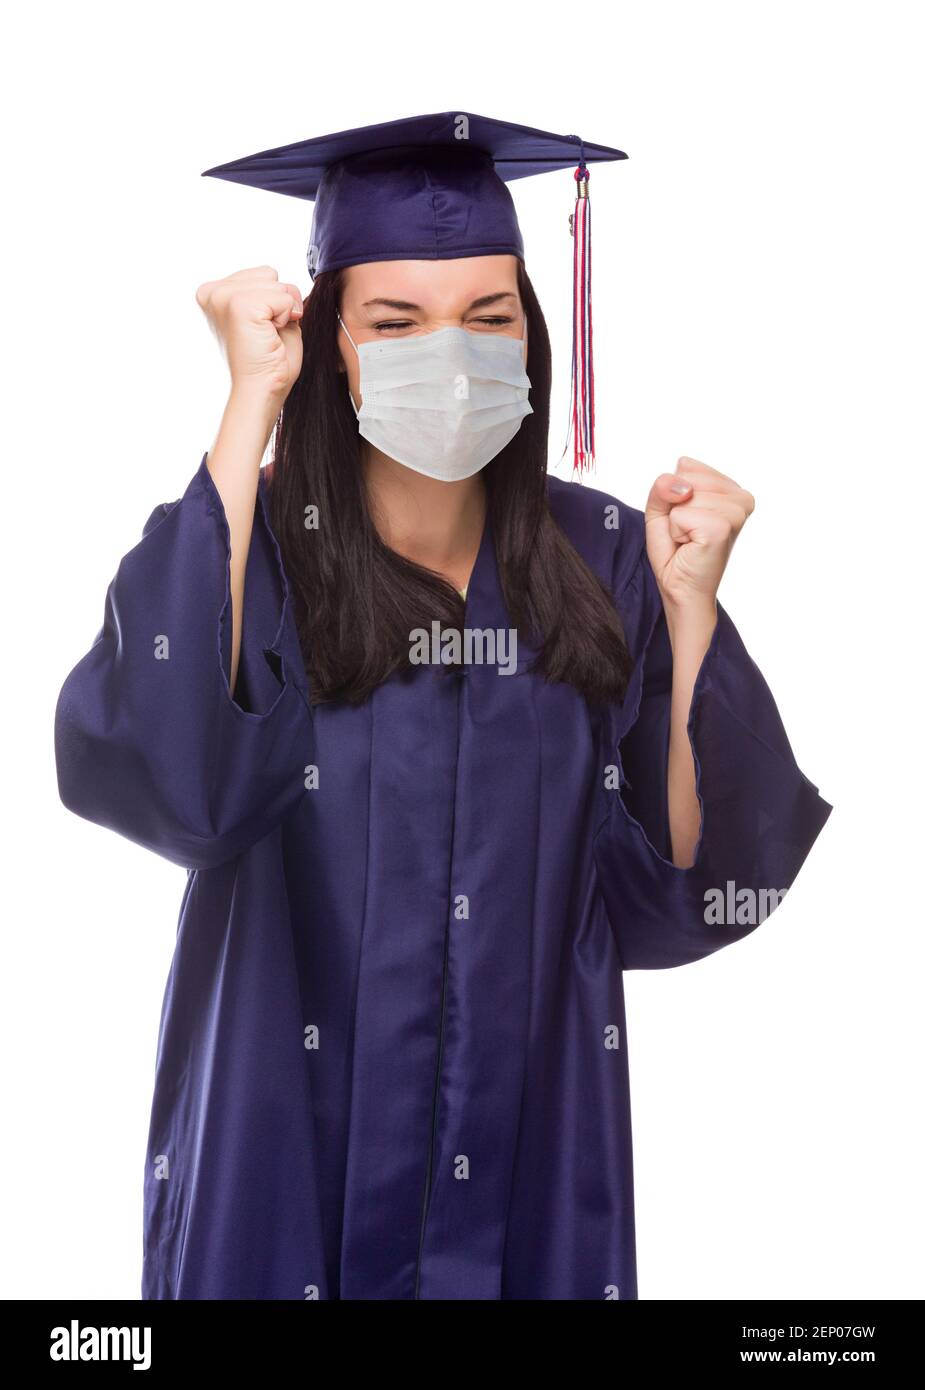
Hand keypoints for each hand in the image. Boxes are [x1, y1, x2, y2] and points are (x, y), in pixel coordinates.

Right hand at [195, 266, 303, 401]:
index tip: (260, 329)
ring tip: (266, 336)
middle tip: (266, 334)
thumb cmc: (267, 361)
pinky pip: (283, 297)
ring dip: (283, 311)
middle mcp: (212, 292)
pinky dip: (286, 318)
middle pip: (270, 274)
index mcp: (214, 293)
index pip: (263, 274)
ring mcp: (223, 297)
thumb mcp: (271, 316)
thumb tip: (287, 283)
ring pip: (278, 284)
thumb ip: (274, 292)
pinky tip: (269, 337)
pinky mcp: (238, 305)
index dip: (275, 301)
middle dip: (280, 303)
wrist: (261, 390)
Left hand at [644, 457, 754, 612]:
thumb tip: (681, 484)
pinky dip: (675, 531)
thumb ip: (663, 487)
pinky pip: (680, 514)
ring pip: (684, 494)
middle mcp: (740, 497)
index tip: (685, 520)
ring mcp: (735, 511)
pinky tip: (690, 546)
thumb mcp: (661, 511)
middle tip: (685, 533)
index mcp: (730, 489)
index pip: (687, 466)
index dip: (673, 496)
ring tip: (689, 540)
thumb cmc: (675, 552)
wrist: (680, 589)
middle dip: (674, 508)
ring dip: (675, 521)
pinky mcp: (723, 526)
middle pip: (685, 477)